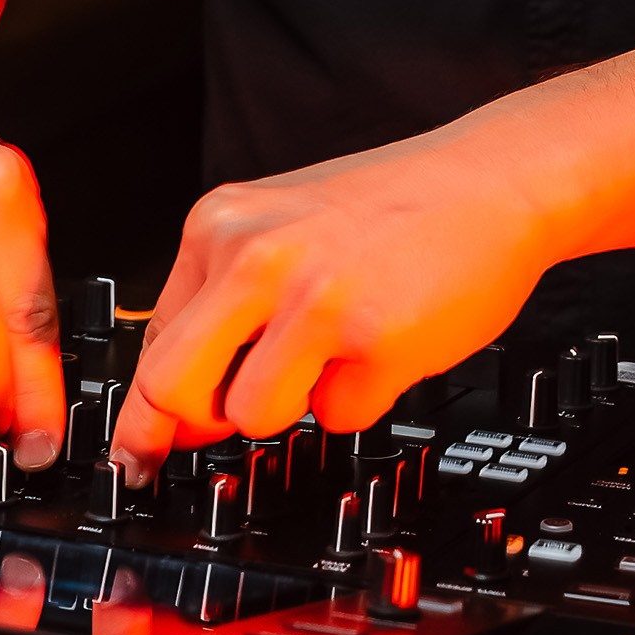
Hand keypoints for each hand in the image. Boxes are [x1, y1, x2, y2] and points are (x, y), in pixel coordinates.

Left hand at [110, 129, 550, 478]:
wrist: (494, 178)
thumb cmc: (396, 208)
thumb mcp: (284, 226)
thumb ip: (228, 301)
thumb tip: (178, 407)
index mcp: (222, 224)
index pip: (154, 340)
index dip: (151, 410)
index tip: (139, 456)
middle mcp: (254, 255)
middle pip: (172, 390)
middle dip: (202, 423)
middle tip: (240, 414)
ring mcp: (311, 296)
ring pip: (254, 416)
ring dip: (298, 403)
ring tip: (341, 345)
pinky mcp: (370, 337)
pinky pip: (338, 418)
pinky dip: (365, 396)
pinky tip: (389, 338)